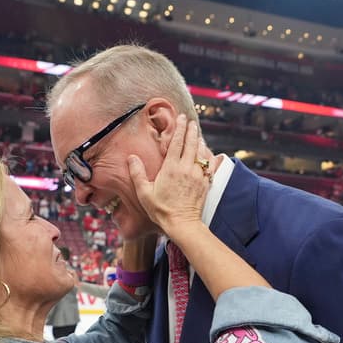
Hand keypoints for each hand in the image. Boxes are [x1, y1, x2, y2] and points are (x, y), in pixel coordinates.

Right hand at [127, 114, 211, 236]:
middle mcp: (187, 168)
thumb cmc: (161, 210)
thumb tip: (131, 158)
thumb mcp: (144, 193)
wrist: (182, 224)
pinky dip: (210, 157)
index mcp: (171, 168)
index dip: (179, 128)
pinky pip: (211, 165)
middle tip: (191, 121)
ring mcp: (198, 175)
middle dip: (191, 130)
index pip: (177, 142)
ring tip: (198, 133)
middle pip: (191, 143)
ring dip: (200, 141)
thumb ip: (137, 174)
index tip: (181, 118)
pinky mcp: (206, 183)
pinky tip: (209, 153)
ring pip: (202, 152)